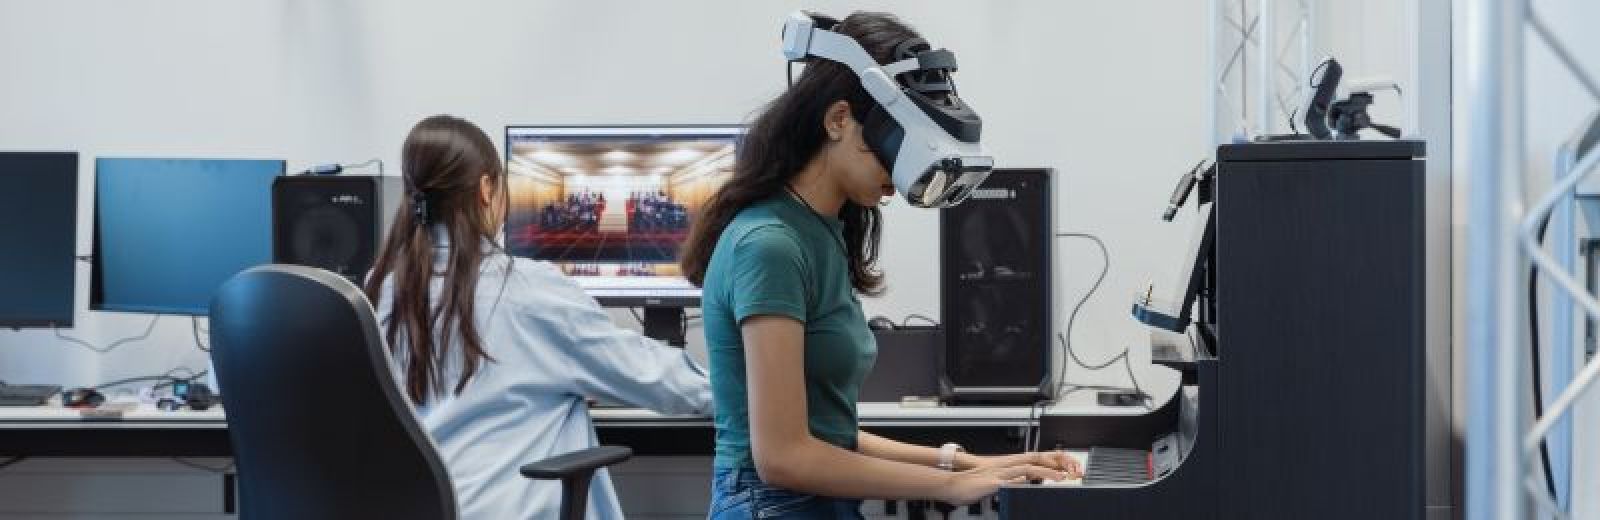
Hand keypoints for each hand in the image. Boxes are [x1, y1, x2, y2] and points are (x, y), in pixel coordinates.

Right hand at [939, 461, 1065, 505]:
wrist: (951, 485)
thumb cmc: (970, 486)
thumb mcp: (995, 482)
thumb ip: (1009, 481)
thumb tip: (1022, 483)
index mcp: (1006, 465)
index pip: (1032, 459)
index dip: (1050, 462)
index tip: (1065, 467)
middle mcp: (1004, 466)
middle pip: (1033, 461)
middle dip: (1053, 465)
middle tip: (1069, 471)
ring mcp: (998, 473)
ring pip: (1026, 469)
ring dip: (1044, 473)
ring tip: (1059, 478)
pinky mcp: (992, 483)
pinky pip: (1008, 480)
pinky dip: (1020, 480)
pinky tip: (1030, 482)